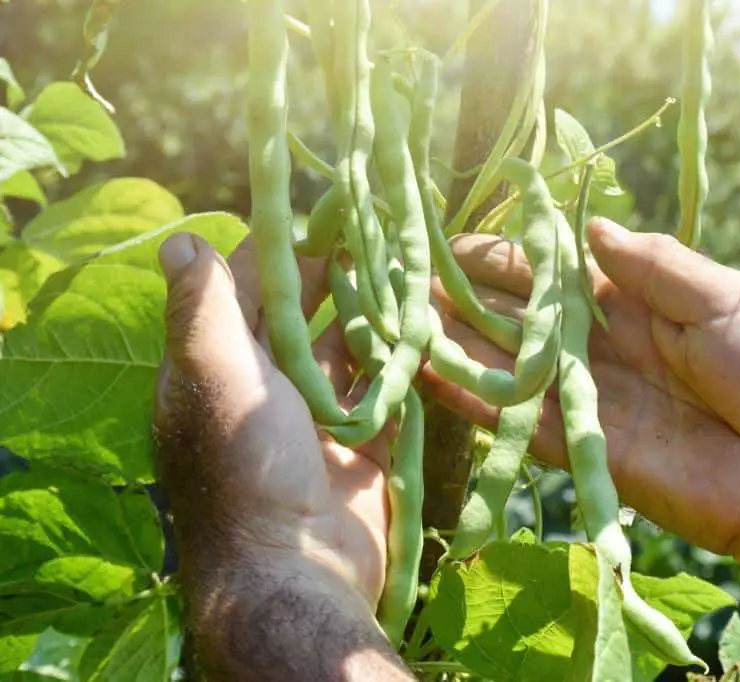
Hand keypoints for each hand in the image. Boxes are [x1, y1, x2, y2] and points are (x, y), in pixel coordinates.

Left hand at [153, 233, 387, 606]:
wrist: (301, 571)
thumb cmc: (248, 466)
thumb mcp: (216, 376)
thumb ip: (203, 308)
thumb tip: (178, 241)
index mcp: (218, 372)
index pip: (243, 293)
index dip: (278, 250)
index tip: (318, 210)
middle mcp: (265, 393)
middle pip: (301, 318)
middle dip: (335, 278)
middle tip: (376, 234)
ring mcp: (316, 422)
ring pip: (346, 352)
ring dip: (371, 318)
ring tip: (406, 273)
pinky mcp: (362, 448)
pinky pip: (383, 393)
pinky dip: (399, 365)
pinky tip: (423, 330)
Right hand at [424, 218, 739, 585]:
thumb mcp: (727, 294)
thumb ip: (655, 263)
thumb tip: (587, 226)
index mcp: (633, 300)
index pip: (550, 267)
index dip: (502, 251)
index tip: (446, 235)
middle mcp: (598, 346)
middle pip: (515, 313)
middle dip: (460, 293)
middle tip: (399, 274)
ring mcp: (586, 398)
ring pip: (505, 364)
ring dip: (453, 341)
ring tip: (394, 316)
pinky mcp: (582, 449)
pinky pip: (518, 418)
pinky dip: (473, 397)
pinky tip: (427, 370)